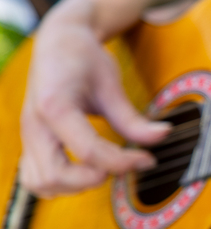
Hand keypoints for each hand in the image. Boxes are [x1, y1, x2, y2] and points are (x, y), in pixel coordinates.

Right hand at [19, 15, 169, 197]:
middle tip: (125, 164)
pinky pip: (35, 178)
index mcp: (56, 107)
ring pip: (40, 183)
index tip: (148, 159)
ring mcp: (28, 136)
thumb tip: (163, 136)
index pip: (88, 151)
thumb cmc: (83, 59)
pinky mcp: (30, 142)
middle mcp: (34, 126)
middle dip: (94, 179)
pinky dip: (60, 184)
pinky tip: (86, 171)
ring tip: (106, 168)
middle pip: (56, 175)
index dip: (123, 162)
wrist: (57, 42)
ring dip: (75, 186)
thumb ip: (133, 118)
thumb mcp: (112, 85)